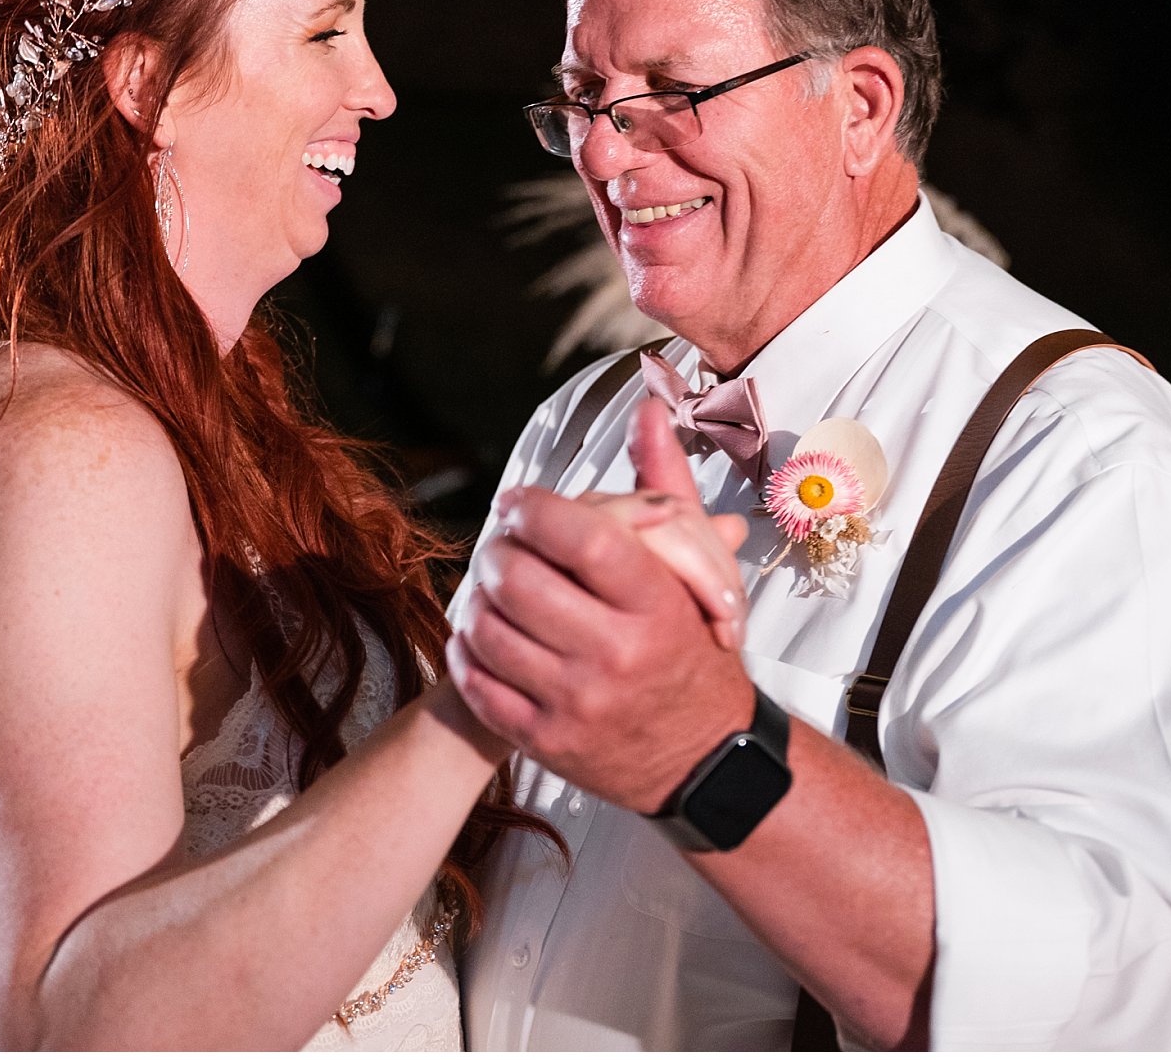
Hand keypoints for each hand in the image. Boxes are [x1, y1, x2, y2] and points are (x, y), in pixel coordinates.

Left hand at [449, 402, 754, 811]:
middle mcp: (618, 655)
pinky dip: (466, 652)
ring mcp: (577, 703)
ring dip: (476, 598)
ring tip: (489, 587)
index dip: (538, 510)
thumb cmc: (692, 649)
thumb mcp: (696, 573)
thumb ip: (666, 488)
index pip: (585, 539)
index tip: (519, 503)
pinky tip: (481, 635)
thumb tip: (649, 410)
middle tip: (500, 545)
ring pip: (488, 630)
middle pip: (521, 581)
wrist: (703, 759)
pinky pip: (477, 685)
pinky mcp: (546, 742)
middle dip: (497, 551)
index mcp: (659, 605)